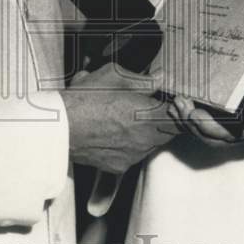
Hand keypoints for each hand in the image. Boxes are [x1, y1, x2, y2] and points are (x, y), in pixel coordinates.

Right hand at [61, 63, 179, 175]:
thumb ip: (144, 79)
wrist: (58, 127)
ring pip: (151, 143)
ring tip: (122, 116)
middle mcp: (145, 140)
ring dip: (145, 131)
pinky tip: (111, 130)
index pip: (184, 119)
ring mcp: (133, 156)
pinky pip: (133, 154)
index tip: (178, 102)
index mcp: (149, 116)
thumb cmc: (86, 97)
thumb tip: (160, 78)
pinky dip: (128, 143)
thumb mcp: (116, 75)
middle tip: (145, 104)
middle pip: (168, 131)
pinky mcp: (119, 167)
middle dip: (162, 118)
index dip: (184, 110)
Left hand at [169, 63, 243, 149]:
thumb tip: (229, 59)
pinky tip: (189, 107)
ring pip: (211, 137)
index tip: (188, 104)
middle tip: (176, 101)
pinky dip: (200, 123)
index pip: (223, 128)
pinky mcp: (243, 131)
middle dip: (189, 121)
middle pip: (210, 136)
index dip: (202, 119)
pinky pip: (217, 133)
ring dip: (191, 123)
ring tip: (176, 104)